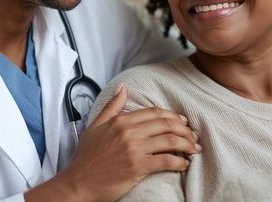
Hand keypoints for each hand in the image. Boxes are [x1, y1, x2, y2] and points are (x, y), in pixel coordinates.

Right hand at [25, 85, 199, 201]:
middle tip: (193, 136)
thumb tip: (123, 88)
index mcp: (121, 120)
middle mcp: (129, 132)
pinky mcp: (138, 167)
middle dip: (184, 130)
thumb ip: (112, 106)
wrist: (78, 183)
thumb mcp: (96, 126)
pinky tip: (184, 164)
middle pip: (166, 125)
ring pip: (170, 141)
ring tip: (194, 149)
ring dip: (187, 145)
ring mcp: (134, 149)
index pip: (155, 113)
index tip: (183, 123)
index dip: (173, 117)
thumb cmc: (86, 158)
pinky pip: (166, 161)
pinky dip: (179, 162)